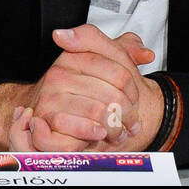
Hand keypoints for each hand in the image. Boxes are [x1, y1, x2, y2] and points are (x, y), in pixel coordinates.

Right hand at [20, 24, 160, 150]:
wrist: (47, 115)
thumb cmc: (79, 92)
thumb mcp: (102, 65)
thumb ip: (125, 52)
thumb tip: (145, 54)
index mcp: (74, 55)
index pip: (119, 71)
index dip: (132, 89)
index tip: (134, 98)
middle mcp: (58, 74)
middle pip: (112, 96)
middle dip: (127, 114)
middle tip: (131, 122)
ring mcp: (49, 98)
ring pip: (97, 113)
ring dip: (114, 129)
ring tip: (118, 132)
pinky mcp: (43, 122)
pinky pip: (76, 131)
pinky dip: (91, 136)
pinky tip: (97, 135)